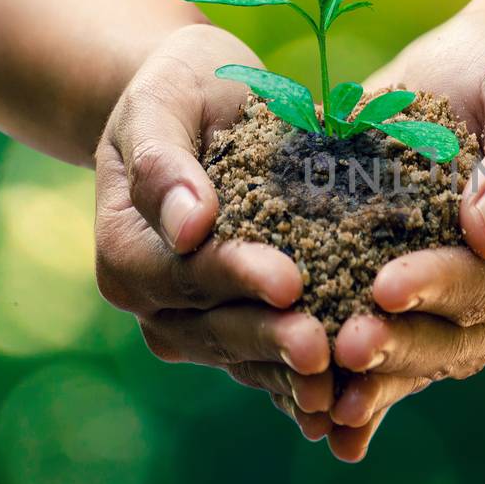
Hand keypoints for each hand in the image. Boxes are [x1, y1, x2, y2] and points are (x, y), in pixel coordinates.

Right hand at [93, 24, 338, 437]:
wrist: (203, 105)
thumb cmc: (178, 90)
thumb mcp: (162, 102)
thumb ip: (164, 162)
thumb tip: (187, 226)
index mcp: (128, 252)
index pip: (184, 271)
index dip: (236, 278)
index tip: (289, 281)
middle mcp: (157, 302)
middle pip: (216, 328)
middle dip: (272, 339)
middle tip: (323, 347)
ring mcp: (200, 324)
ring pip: (248, 358)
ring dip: (295, 373)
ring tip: (347, 376)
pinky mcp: (244, 328)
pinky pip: (274, 363)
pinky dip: (309, 378)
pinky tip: (356, 393)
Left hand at [317, 11, 484, 459]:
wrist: (464, 78)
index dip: (442, 287)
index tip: (387, 287)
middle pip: (454, 339)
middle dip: (399, 347)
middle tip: (345, 348)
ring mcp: (459, 320)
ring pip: (416, 363)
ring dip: (372, 383)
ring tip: (320, 401)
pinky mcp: (411, 317)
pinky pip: (386, 362)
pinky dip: (353, 389)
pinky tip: (310, 418)